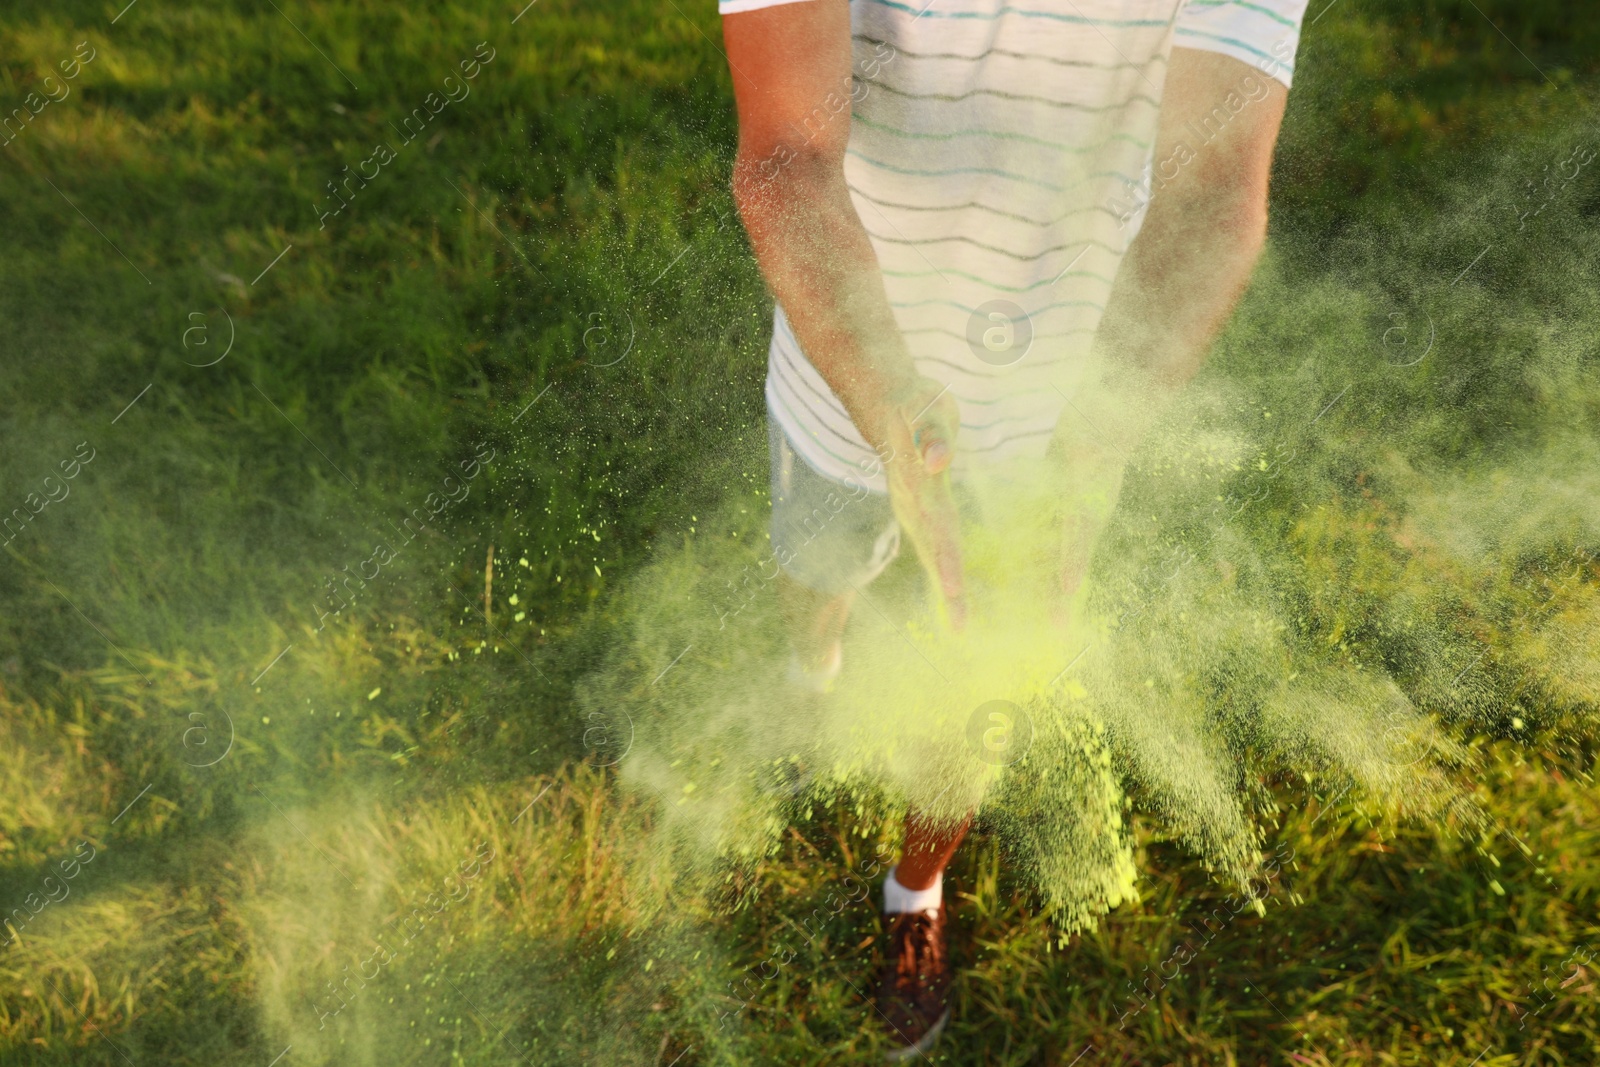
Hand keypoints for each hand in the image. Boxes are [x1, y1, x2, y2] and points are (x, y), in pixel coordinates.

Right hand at [880, 377, 965, 630]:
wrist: (888, 400)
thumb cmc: (916, 402)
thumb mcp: (926, 409)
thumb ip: (932, 436)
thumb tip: (938, 459)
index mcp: (921, 489)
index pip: (940, 533)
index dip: (948, 566)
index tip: (956, 596)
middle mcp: (914, 505)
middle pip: (935, 552)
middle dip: (948, 589)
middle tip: (960, 628)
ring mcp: (914, 508)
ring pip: (932, 553)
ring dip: (946, 587)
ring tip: (958, 622)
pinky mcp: (920, 507)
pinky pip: (934, 544)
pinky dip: (944, 569)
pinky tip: (954, 593)